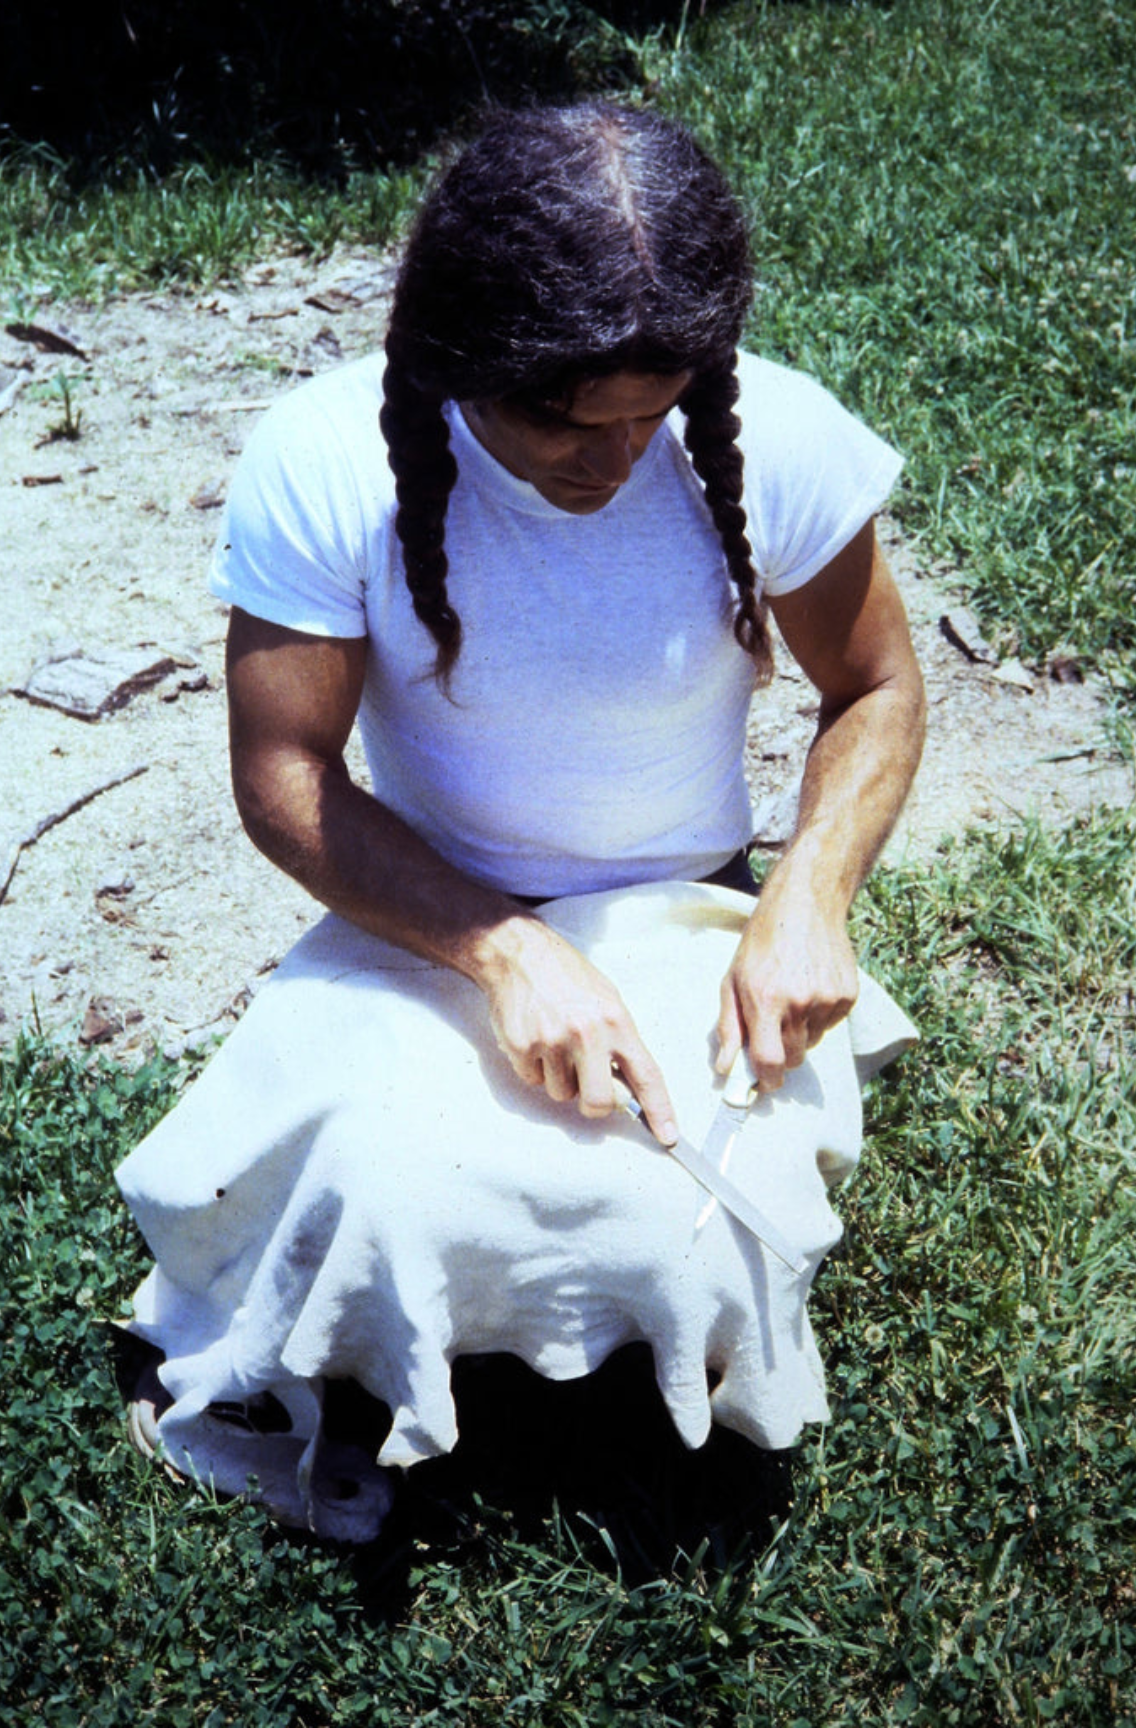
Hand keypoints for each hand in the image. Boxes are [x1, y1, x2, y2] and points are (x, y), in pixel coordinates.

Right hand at [480, 918, 678, 1143]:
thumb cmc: (566, 976)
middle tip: (586, 1087)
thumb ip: (619, 1041)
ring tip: (554, 1042)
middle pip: (600, 1101)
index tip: (668, 1135)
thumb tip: (628, 1085)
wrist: (519, 953)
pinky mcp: (522, 1046)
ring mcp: (552, 1041)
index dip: (659, 1109)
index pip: (646, 1075)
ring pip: (561, 1093)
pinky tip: (534, 1037)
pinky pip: (532, 1080)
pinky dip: (533, 1067)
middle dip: (594, 1104)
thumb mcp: (607, 999)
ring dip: (558, 1078)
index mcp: (616, 1021)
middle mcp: (587, 1033)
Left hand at [715, 876, 858, 1092]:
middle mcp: (800, 1002)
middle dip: (781, 1055)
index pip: (770, 1061)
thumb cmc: (761, 943)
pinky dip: (819, 1017)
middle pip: (794, 1058)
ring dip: (800, 1033)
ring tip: (791, 998)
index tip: (764, 1083)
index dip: (767, 1080)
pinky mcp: (848, 995)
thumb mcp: (732, 980)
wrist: (804, 906)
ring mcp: (828, 999)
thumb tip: (725, 1068)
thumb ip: (729, 1027)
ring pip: (812, 1042)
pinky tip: (810, 988)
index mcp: (766, 999)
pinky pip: (831, 1025)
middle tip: (772, 1031)